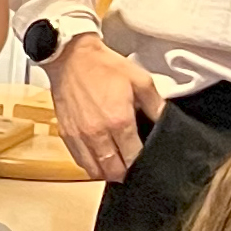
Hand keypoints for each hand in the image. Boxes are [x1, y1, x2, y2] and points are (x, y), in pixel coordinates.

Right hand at [47, 35, 164, 181]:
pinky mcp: (66, 134)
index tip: (147, 161)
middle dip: (126, 173)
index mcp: (119, 121)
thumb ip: (155, 104)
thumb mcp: (140, 79)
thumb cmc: (103, 66)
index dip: (142, 163)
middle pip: (114, 170)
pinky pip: (79, 161)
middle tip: (133, 168)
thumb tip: (164, 121)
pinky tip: (99, 160)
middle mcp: (97, 133)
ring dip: (108, 173)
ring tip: (117, 167)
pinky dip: (90, 165)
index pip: (133, 156)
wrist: (71, 57)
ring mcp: (79, 136)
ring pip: (95, 170)